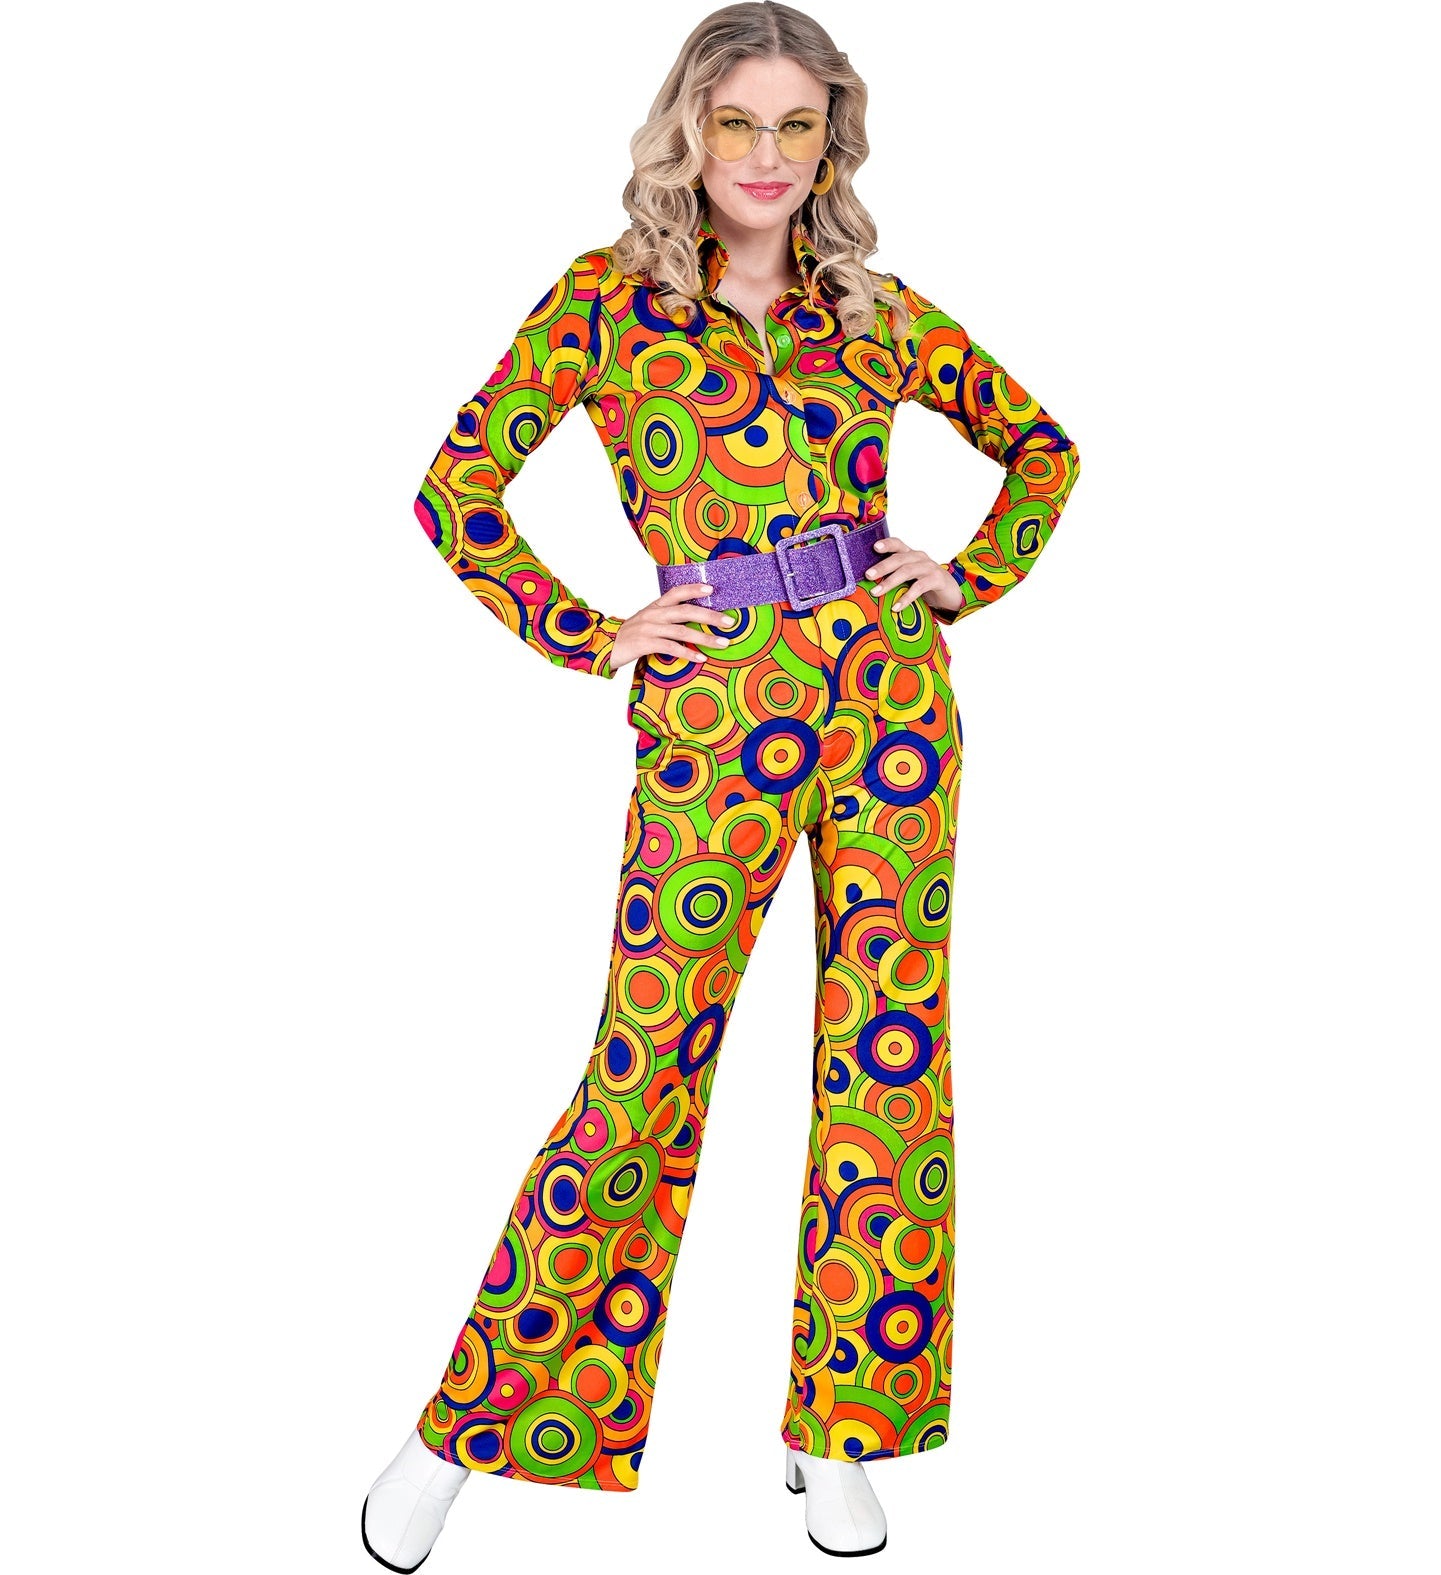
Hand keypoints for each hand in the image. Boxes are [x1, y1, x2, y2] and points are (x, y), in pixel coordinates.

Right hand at [609, 584, 740, 670]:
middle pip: (686, 611)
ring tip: (723, 643)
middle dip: (710, 616)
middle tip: (730, 622)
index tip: (713, 590)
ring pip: (682, 631)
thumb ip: (668, 616)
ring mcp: (649, 629)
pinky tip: (701, 658)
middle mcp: (654, 614)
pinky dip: (688, 654)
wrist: (607, 645)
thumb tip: (695, 618)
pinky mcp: (645, 644)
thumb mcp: (649, 619)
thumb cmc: (633, 633)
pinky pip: (671, 648)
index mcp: (656, 605)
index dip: (694, 589)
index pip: (677, 592)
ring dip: (705, 638)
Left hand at [864, 537, 961, 617]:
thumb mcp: (909, 579)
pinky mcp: (937, 579)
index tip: (874, 547)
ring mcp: (929, 567)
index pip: (898, 544)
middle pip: (899, 558)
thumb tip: (869, 586)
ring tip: (876, 592)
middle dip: (882, 567)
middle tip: (868, 575)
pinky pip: (920, 587)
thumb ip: (894, 577)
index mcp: (910, 555)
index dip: (886, 544)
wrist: (950, 594)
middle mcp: (919, 558)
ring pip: (907, 571)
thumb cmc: (925, 585)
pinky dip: (907, 597)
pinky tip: (897, 606)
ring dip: (890, 582)